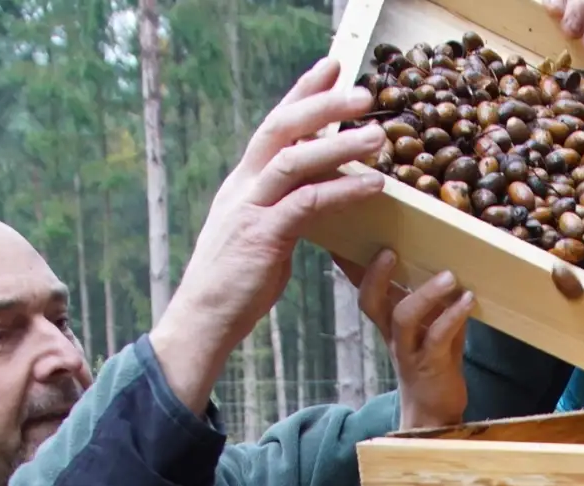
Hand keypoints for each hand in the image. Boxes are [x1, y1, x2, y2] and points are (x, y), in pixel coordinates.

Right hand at [152, 58, 383, 410]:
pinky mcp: (261, 238)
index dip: (302, 93)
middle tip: (363, 90)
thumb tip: (320, 191)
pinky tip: (372, 185)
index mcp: (243, 182)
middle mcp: (243, 186)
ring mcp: (249, 210)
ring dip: (339, 143)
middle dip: (321, 103)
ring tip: (380, 135)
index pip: (274, 125)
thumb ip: (287, 207)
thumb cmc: (237, 283)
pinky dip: (342, 190)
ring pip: (294, 160)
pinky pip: (306, 205)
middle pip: (281, 127)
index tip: (331, 67)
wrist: (204, 320)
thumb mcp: (264, 235)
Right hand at [355, 251, 476, 431]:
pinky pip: (438, 337)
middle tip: (388, 251)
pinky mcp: (430, 365)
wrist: (435, 412)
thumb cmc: (434, 362)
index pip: (365, 287)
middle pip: (370, 301)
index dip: (352, 265)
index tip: (342, 236)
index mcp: (388, 320)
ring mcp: (409, 350)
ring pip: (404, 317)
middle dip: (375, 275)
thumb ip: (435, 297)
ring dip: (425, 294)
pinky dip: (453, 316)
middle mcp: (393, 333)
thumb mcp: (433, 325)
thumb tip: (445, 259)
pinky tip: (468, 300)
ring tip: (448, 277)